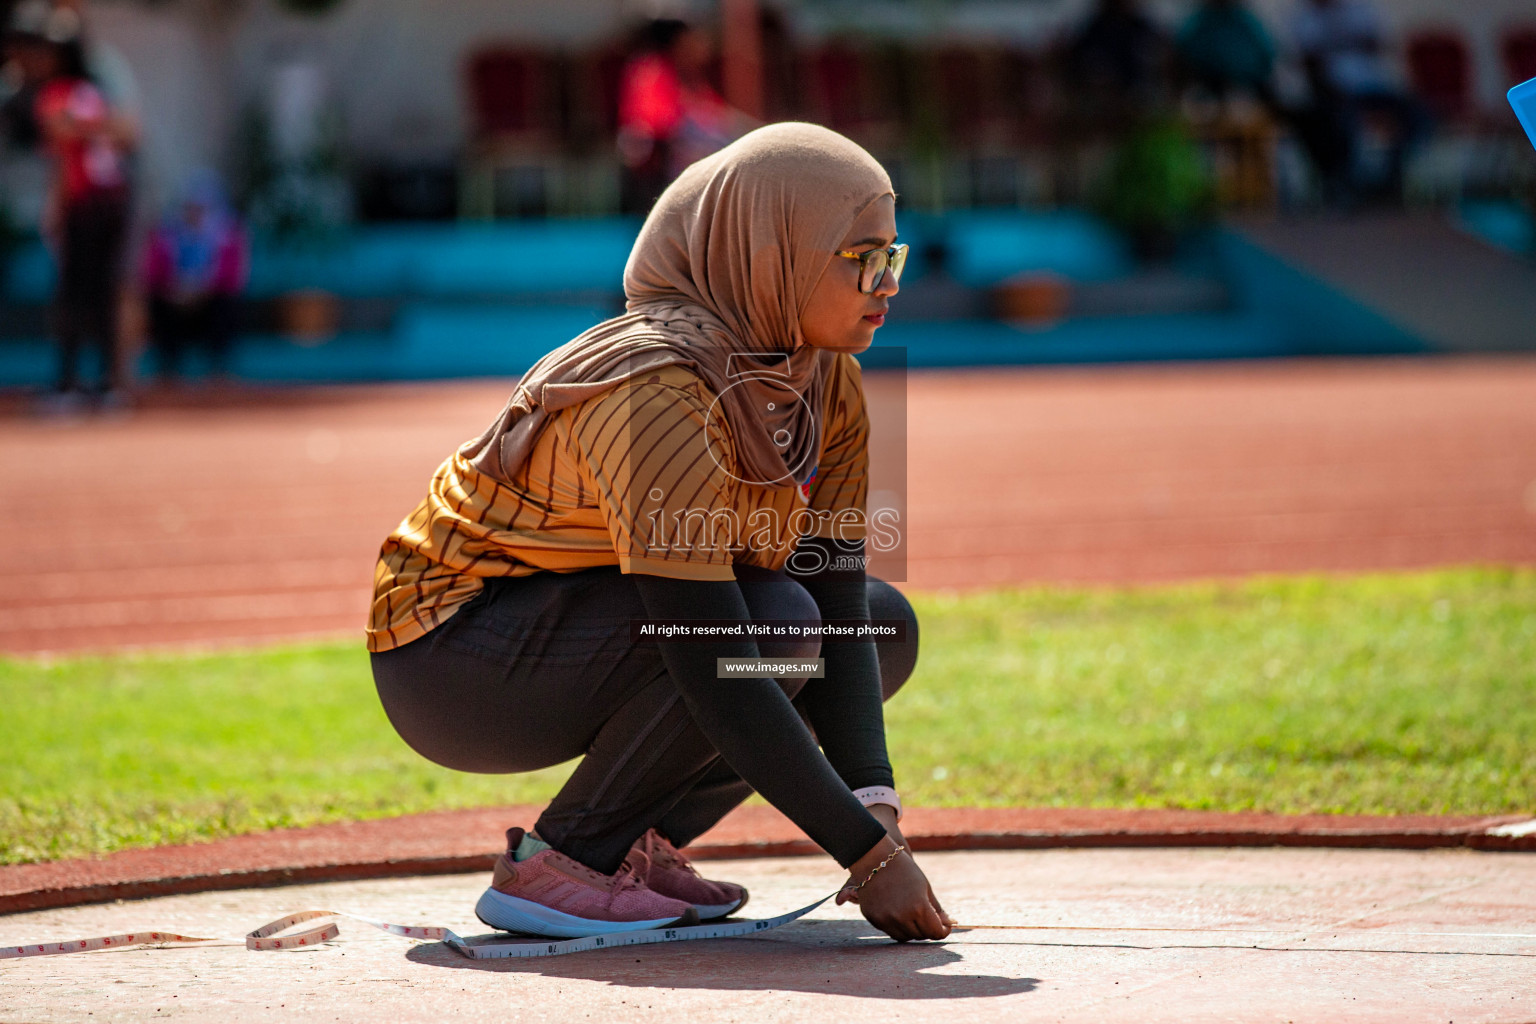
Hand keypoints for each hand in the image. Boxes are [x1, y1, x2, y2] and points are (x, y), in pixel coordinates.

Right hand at [866, 803, 953, 930]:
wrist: (874, 858)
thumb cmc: (904, 869)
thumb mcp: (924, 886)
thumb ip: (936, 907)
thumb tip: (947, 923)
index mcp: (919, 907)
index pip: (936, 932)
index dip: (943, 931)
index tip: (945, 927)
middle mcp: (902, 917)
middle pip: (921, 935)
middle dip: (928, 929)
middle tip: (930, 920)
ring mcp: (886, 919)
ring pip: (905, 937)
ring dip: (912, 930)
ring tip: (914, 917)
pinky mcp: (874, 919)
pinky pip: (890, 931)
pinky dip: (897, 927)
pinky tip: (899, 914)